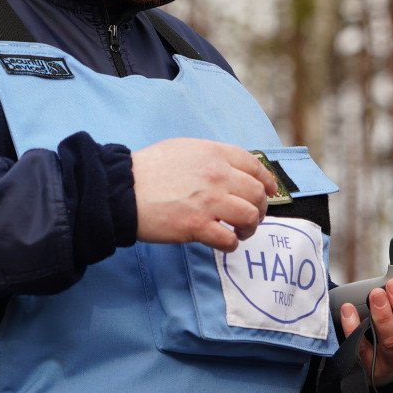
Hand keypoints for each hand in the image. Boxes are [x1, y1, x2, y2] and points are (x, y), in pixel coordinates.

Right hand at [130, 139, 279, 250]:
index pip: (255, 166)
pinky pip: (229, 239)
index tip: (270, 192)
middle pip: (257, 193)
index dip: (267, 181)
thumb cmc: (148, 169)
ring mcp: (209, 201)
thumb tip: (228, 170)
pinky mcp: (197, 226)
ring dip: (249, 228)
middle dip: (260, 208)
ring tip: (239, 232)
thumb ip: (210, 157)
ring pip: (249, 216)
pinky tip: (223, 243)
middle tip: (252, 217)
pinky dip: (231, 244)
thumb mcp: (183, 149)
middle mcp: (218, 175)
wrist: (122, 189)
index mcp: (215, 154)